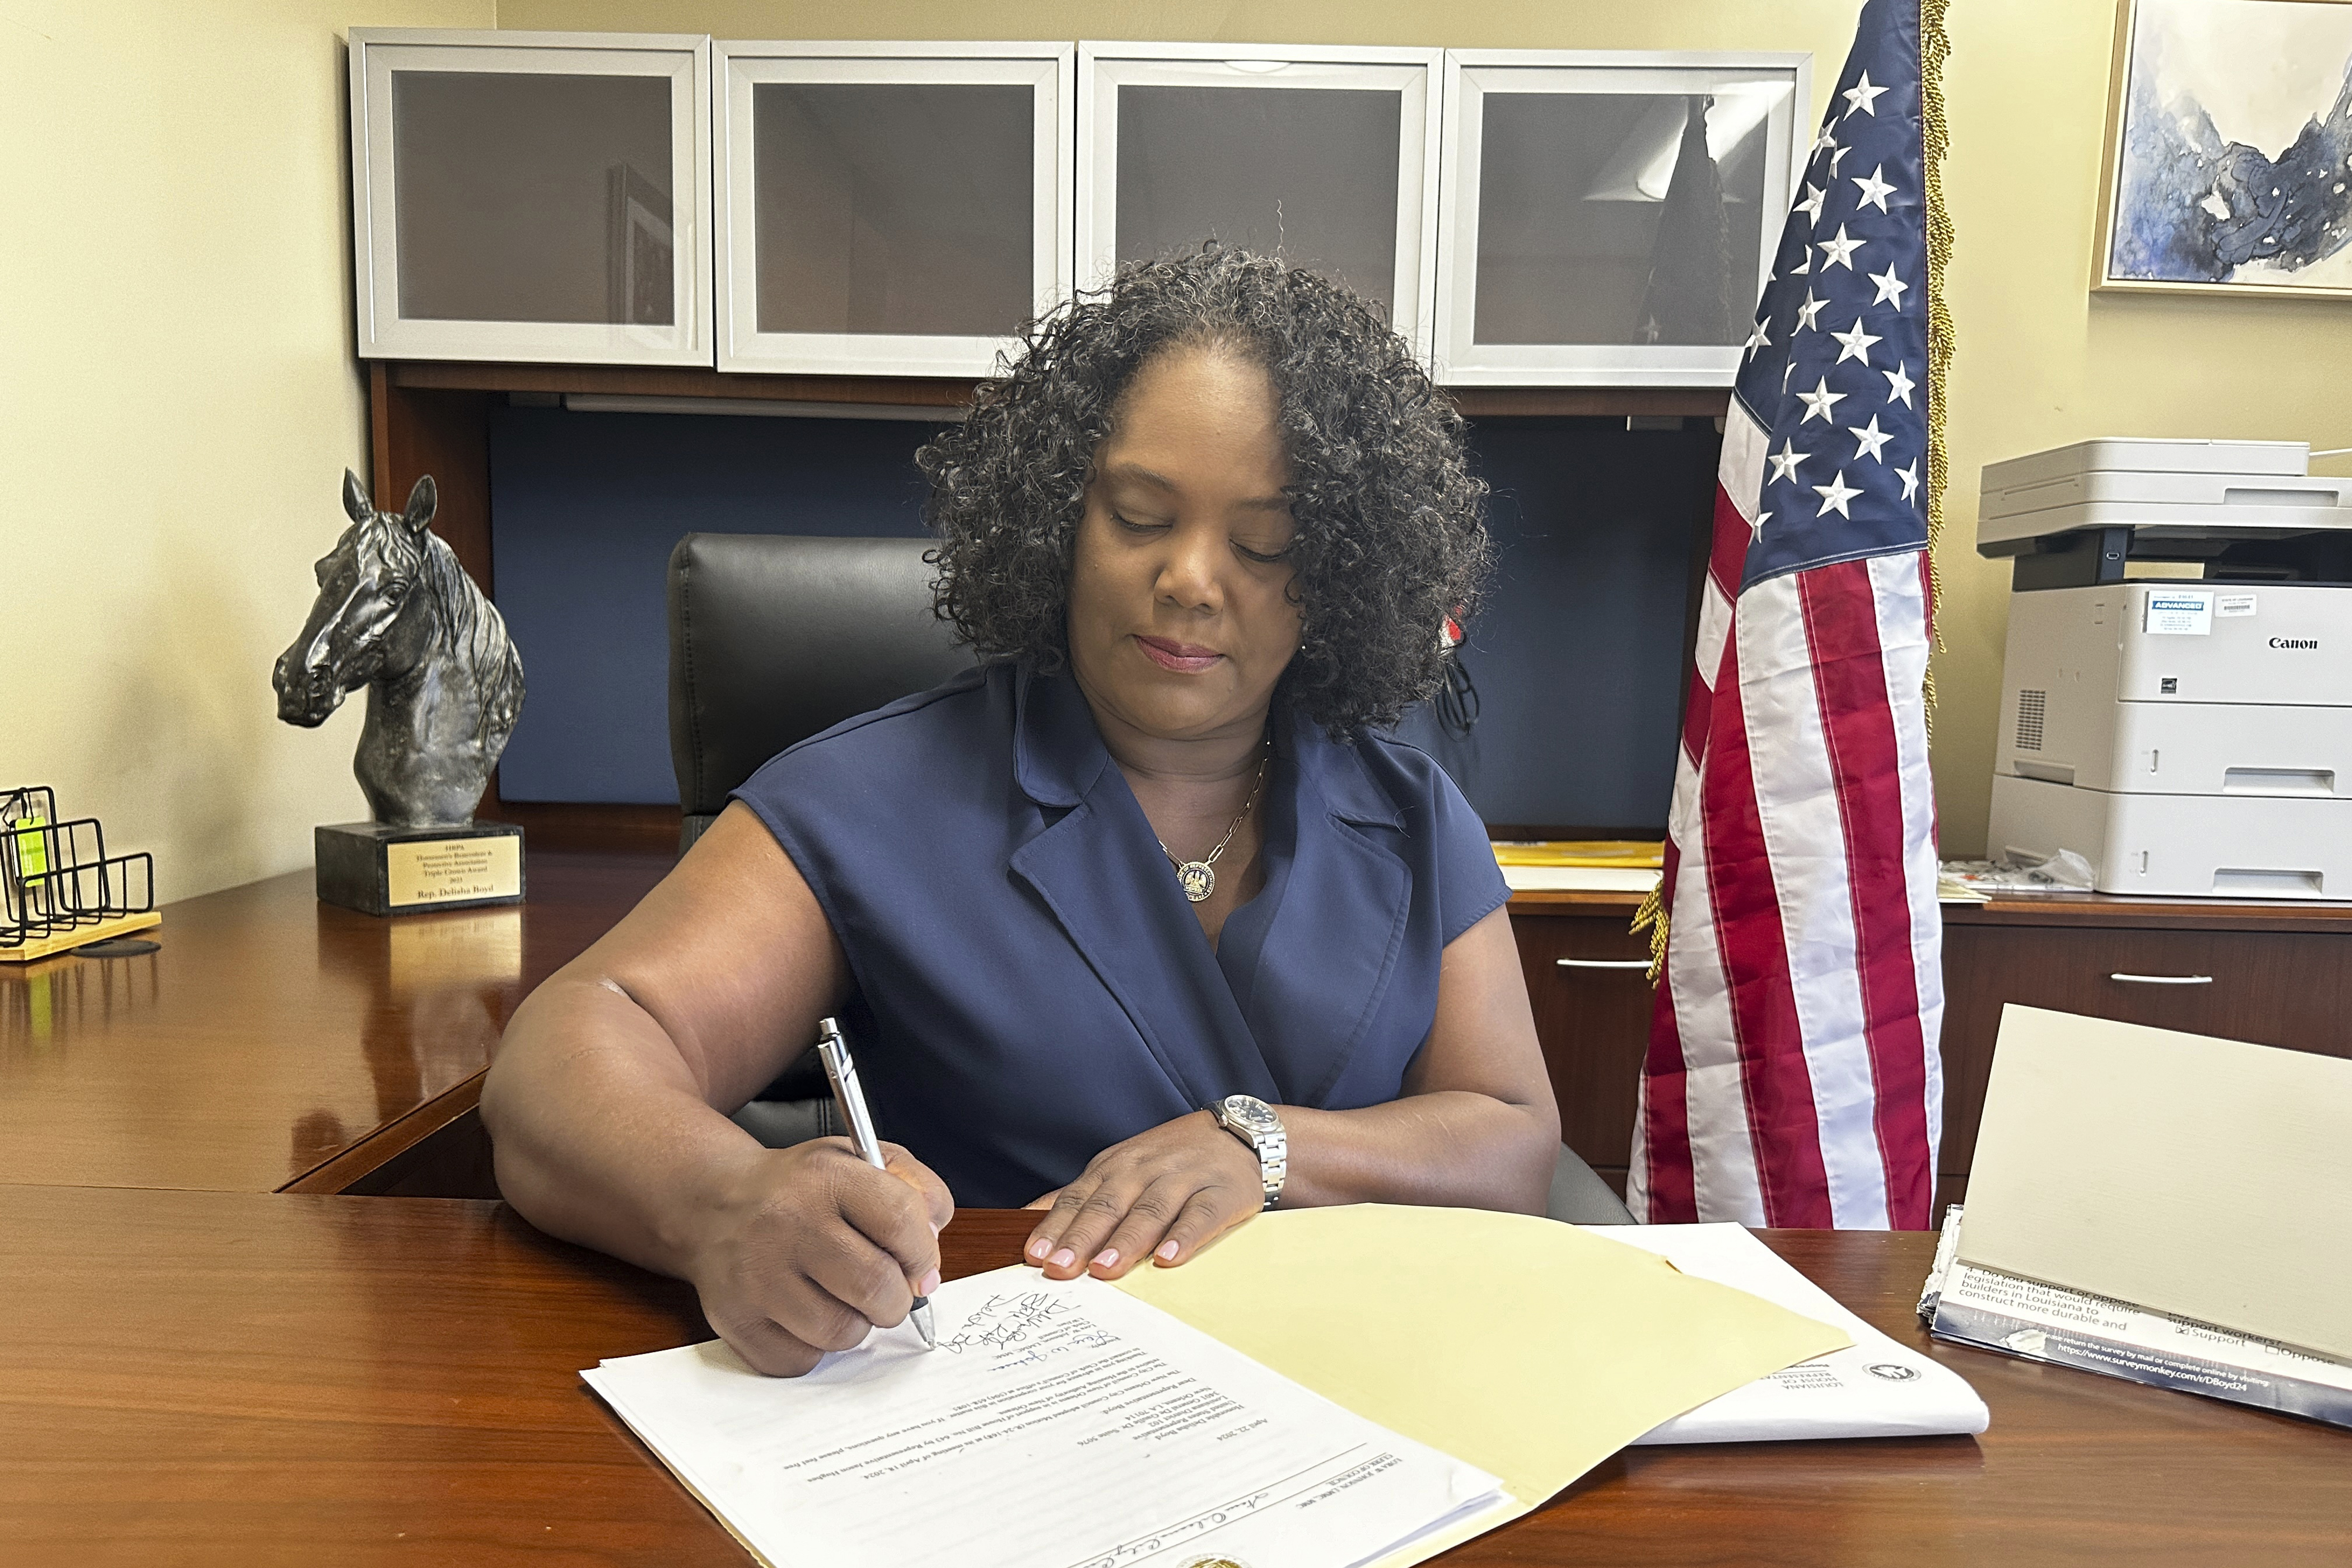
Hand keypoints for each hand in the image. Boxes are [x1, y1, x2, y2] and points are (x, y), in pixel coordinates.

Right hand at [683, 1138, 953, 1376]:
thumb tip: (933, 1248)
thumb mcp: (862, 1160)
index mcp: (825, 1177)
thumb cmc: (802, 1189)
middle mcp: (786, 1222)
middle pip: (876, 1286)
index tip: (921, 1267)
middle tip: (887, 1291)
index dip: (923, 1253)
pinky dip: (814, 1346)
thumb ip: (917, 1189)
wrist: (715, 1204)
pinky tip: (804, 1314)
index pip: (900, 1220)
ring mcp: (756, 1275)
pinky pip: (802, 1359)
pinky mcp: (736, 1319)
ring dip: (856, 1324)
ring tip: (840, 1297)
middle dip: (897, 1298)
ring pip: (843, 1332)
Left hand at [1022, 1110, 1263, 1280]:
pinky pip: (1200, 1216)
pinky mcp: (1221, 1193)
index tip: (1035, 1257)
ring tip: (1105, 1269)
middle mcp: (1145, 1170)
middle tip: (1060, 1269)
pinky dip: (1184, 1237)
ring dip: (1126, 1240)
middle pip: (1108, 1205)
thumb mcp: (1120, 1168)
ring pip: (1150, 1210)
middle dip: (1081, 1238)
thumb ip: (1080, 1196)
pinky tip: (1168, 1259)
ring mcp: (1183, 1180)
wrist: (1238, 1134)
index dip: (1056, 1227)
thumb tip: (1028, 1220)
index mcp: (1116, 1167)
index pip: (1079, 1198)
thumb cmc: (1170, 1160)